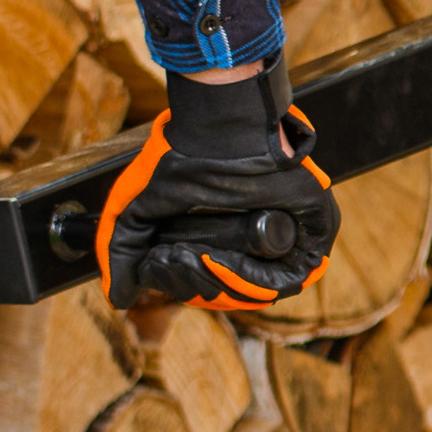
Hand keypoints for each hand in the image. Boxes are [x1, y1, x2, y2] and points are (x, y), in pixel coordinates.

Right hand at [94, 65, 337, 313]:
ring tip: (192, 255)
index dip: (182, 285)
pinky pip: (288, 279)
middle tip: (174, 258)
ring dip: (217, 284)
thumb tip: (119, 299)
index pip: (208, 287)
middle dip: (195, 285)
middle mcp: (256, 246)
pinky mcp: (313, 236)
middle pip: (229, 295)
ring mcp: (286, 243)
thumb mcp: (134, 210)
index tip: (158, 265)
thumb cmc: (179, 160)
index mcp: (224, 241)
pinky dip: (251, 279)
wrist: (218, 132)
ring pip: (256, 293)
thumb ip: (121, 253)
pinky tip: (220, 259)